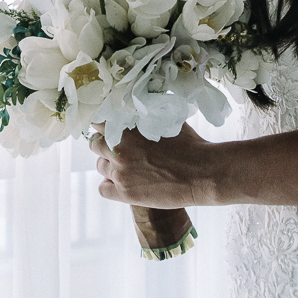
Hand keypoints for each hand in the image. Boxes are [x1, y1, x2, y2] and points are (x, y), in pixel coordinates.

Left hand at [88, 123, 213, 207]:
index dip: (103, 124)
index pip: (97, 121)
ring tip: (128, 166)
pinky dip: (110, 185)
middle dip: (105, 144)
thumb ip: (147, 114)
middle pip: (94, 144)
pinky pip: (103, 189)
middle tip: (119, 148)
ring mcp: (120, 172)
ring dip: (109, 165)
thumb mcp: (167, 119)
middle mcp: (118, 149)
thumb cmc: (190, 143)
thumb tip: (139, 103)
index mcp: (127, 128)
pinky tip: (124, 182)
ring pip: (100, 166)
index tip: (109, 127)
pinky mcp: (125, 194)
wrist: (203, 173)